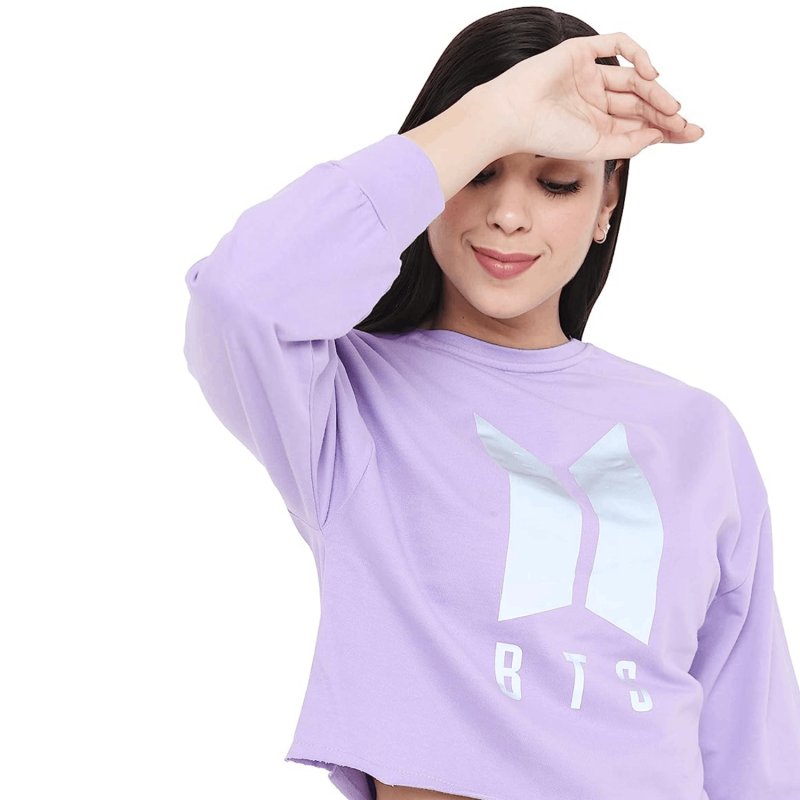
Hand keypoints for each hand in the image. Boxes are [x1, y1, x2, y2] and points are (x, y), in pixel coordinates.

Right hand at [483, 32, 702, 160]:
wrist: (513, 116)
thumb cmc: (546, 136)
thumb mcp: (597, 147)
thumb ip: (630, 142)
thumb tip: (661, 134)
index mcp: (595, 124)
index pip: (639, 123)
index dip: (666, 127)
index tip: (691, 134)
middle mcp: (595, 99)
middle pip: (641, 101)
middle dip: (665, 111)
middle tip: (685, 122)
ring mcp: (589, 75)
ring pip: (634, 78)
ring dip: (656, 90)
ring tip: (671, 107)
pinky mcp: (582, 52)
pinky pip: (618, 44)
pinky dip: (638, 54)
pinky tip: (651, 71)